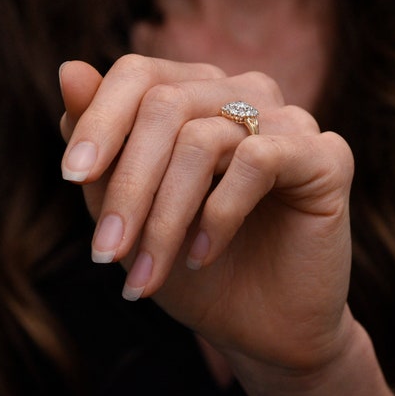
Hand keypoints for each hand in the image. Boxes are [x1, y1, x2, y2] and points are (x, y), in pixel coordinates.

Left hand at [59, 55, 391, 395]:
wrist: (259, 327)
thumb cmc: (189, 263)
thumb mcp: (128, 208)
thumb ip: (101, 143)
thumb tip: (69, 68)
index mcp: (198, 94)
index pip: (139, 73)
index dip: (99, 120)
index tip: (71, 177)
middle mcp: (245, 94)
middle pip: (166, 104)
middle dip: (127, 185)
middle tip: (106, 252)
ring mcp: (289, 121)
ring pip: (203, 138)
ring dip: (164, 216)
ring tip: (147, 273)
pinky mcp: (326, 155)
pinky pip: (257, 161)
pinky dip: (218, 214)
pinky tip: (202, 255)